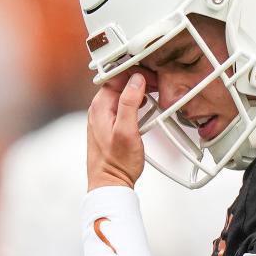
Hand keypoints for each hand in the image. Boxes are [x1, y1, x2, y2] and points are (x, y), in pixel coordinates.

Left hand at [87, 69, 154, 190]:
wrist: (110, 183)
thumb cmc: (117, 163)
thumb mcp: (127, 130)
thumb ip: (130, 103)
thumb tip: (136, 80)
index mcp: (99, 106)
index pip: (116, 76)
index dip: (135, 72)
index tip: (152, 75)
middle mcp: (98, 109)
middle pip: (119, 83)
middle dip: (139, 79)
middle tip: (157, 83)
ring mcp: (103, 116)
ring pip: (122, 93)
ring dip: (138, 90)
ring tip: (155, 92)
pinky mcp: (109, 124)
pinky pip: (122, 105)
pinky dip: (136, 102)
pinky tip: (146, 106)